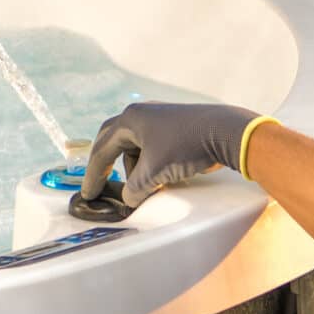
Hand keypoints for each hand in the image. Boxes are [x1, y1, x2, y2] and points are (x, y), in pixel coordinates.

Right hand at [83, 102, 259, 201]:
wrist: (225, 132)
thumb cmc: (186, 147)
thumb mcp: (154, 172)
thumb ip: (136, 188)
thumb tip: (129, 199)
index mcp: (130, 120)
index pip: (103, 149)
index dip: (94, 175)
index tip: (89, 194)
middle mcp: (141, 114)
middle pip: (115, 142)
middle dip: (109, 166)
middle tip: (103, 186)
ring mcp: (159, 118)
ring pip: (137, 147)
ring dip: (136, 168)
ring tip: (144, 188)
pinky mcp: (175, 126)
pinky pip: (153, 147)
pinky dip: (151, 163)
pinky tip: (160, 178)